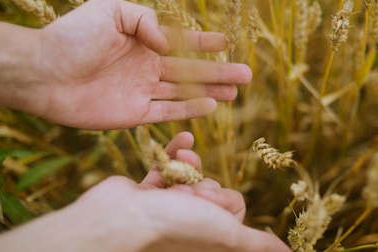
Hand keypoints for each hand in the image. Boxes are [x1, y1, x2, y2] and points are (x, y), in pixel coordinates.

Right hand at [0, 133, 289, 251]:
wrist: (122, 216)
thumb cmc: (174, 226)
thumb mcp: (226, 234)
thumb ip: (256, 244)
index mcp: (208, 236)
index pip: (232, 206)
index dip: (223, 201)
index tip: (205, 206)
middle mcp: (189, 223)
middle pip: (212, 188)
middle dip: (203, 185)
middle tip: (187, 196)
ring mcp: (166, 206)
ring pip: (191, 175)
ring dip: (190, 166)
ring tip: (182, 165)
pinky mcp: (147, 190)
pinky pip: (167, 165)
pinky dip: (175, 151)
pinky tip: (185, 137)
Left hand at [34, 0, 250, 128]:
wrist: (43, 72)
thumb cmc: (73, 36)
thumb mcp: (110, 10)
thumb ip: (144, 20)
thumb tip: (167, 43)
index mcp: (141, 40)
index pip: (180, 41)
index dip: (203, 42)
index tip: (226, 41)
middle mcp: (145, 66)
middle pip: (189, 71)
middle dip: (218, 71)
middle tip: (246, 74)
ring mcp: (141, 91)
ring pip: (184, 93)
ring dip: (210, 92)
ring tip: (235, 91)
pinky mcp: (134, 114)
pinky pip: (167, 112)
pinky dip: (189, 110)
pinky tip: (211, 105)